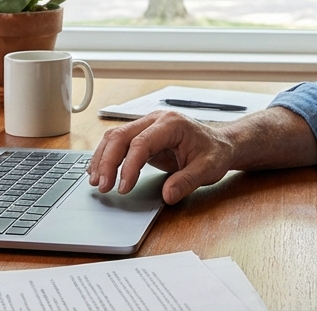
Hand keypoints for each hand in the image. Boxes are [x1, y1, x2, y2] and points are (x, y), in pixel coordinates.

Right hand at [88, 110, 234, 204]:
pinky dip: (106, 157)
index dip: (128, 166)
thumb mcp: (208, 169)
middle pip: (121, 136)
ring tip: (96, 182)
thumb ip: (187, 181)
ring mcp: (147, 126)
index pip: (141, 143)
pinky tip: (99, 171)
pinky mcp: (142, 136)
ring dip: (102, 159)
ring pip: (114, 137)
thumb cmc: (215, 153)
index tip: (123, 187)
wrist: (220, 144)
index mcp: (171, 124)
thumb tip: (168, 195)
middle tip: (102, 186)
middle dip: (107, 162)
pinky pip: (118, 143)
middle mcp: (155, 120)